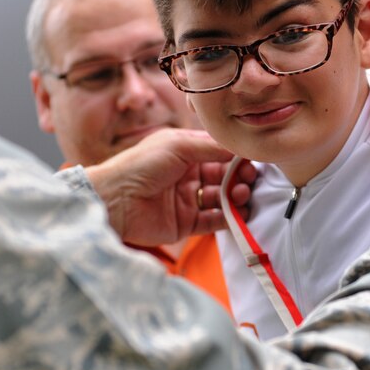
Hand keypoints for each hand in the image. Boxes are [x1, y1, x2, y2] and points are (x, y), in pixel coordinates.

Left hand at [85, 129, 256, 245]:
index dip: (237, 156)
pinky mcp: (185, 223)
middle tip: (249, 179)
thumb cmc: (140, 165)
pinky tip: (238, 213)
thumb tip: (241, 146)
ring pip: (221, 199)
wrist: (116, 199)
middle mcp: (187, 174)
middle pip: (224, 176)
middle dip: (240, 177)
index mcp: (184, 152)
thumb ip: (211, 146)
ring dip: (236, 196)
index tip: (253, 158)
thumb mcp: (178, 146)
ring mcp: (187, 199)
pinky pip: (213, 221)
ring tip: (241, 194)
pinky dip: (229, 218)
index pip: (218, 152)